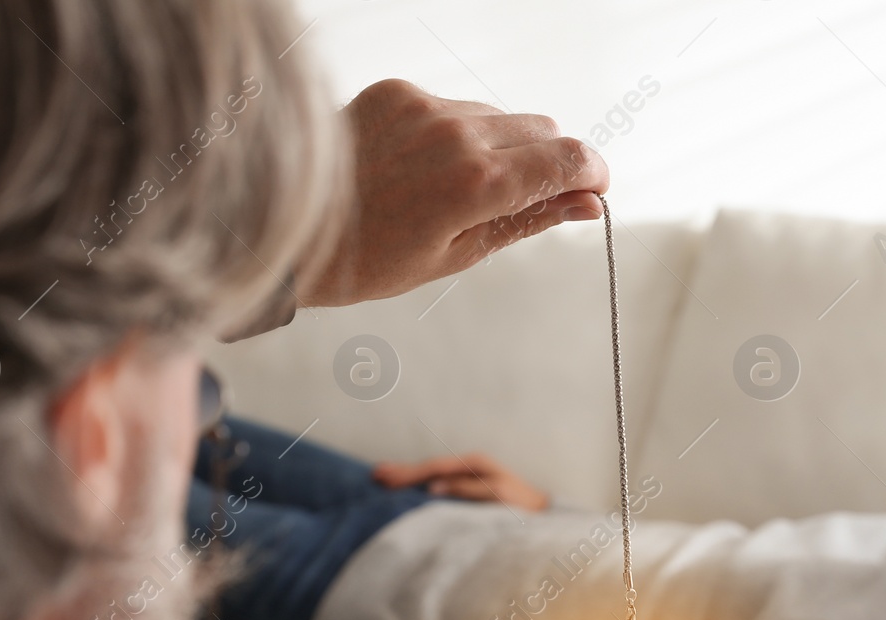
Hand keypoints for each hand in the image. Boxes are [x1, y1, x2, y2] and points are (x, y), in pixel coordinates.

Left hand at [298, 79, 609, 306]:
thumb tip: (588, 204)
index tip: (596, 189)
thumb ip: (530, 219)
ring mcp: (425, 107)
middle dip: (549, 162)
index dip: (593, 173)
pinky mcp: (398, 91)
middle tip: (526, 200)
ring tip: (457, 191)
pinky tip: (421, 167)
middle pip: (542, 130)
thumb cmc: (373, 261)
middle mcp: (457, 134)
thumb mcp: (460, 254)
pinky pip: (453, 106)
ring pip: (498, 116)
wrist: (290, 230)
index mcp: (477, 184)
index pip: (568, 158)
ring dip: (499, 148)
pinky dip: (454, 133)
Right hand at [373, 452, 550, 510]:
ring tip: (381, 477)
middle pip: (429, 467)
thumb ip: (466, 491)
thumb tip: (433, 487)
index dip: (409, 473)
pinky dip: (419, 484)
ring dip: (407, 476)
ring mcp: (468, 476)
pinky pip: (437, 483)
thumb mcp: (497, 497)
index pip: (434, 467)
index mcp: (474, 464)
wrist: (541, 514)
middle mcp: (469, 466)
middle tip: (375, 474)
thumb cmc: (522, 507)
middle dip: (402, 472)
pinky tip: (406, 487)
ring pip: (431, 474)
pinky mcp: (468, 488)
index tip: (386, 478)